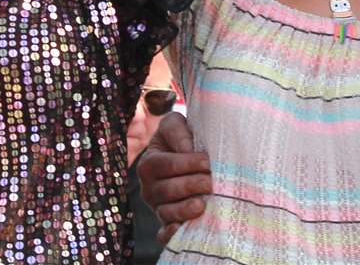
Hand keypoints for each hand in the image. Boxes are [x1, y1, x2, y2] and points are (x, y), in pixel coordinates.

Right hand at [136, 111, 210, 242]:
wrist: (188, 158)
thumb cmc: (182, 139)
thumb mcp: (176, 125)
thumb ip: (178, 131)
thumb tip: (187, 150)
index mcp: (149, 163)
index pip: (164, 165)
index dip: (186, 164)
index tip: (207, 162)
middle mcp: (149, 188)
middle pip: (166, 190)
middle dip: (190, 186)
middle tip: (210, 183)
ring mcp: (158, 208)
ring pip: (166, 213)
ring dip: (184, 210)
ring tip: (202, 205)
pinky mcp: (167, 225)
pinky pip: (163, 235)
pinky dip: (171, 235)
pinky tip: (182, 230)